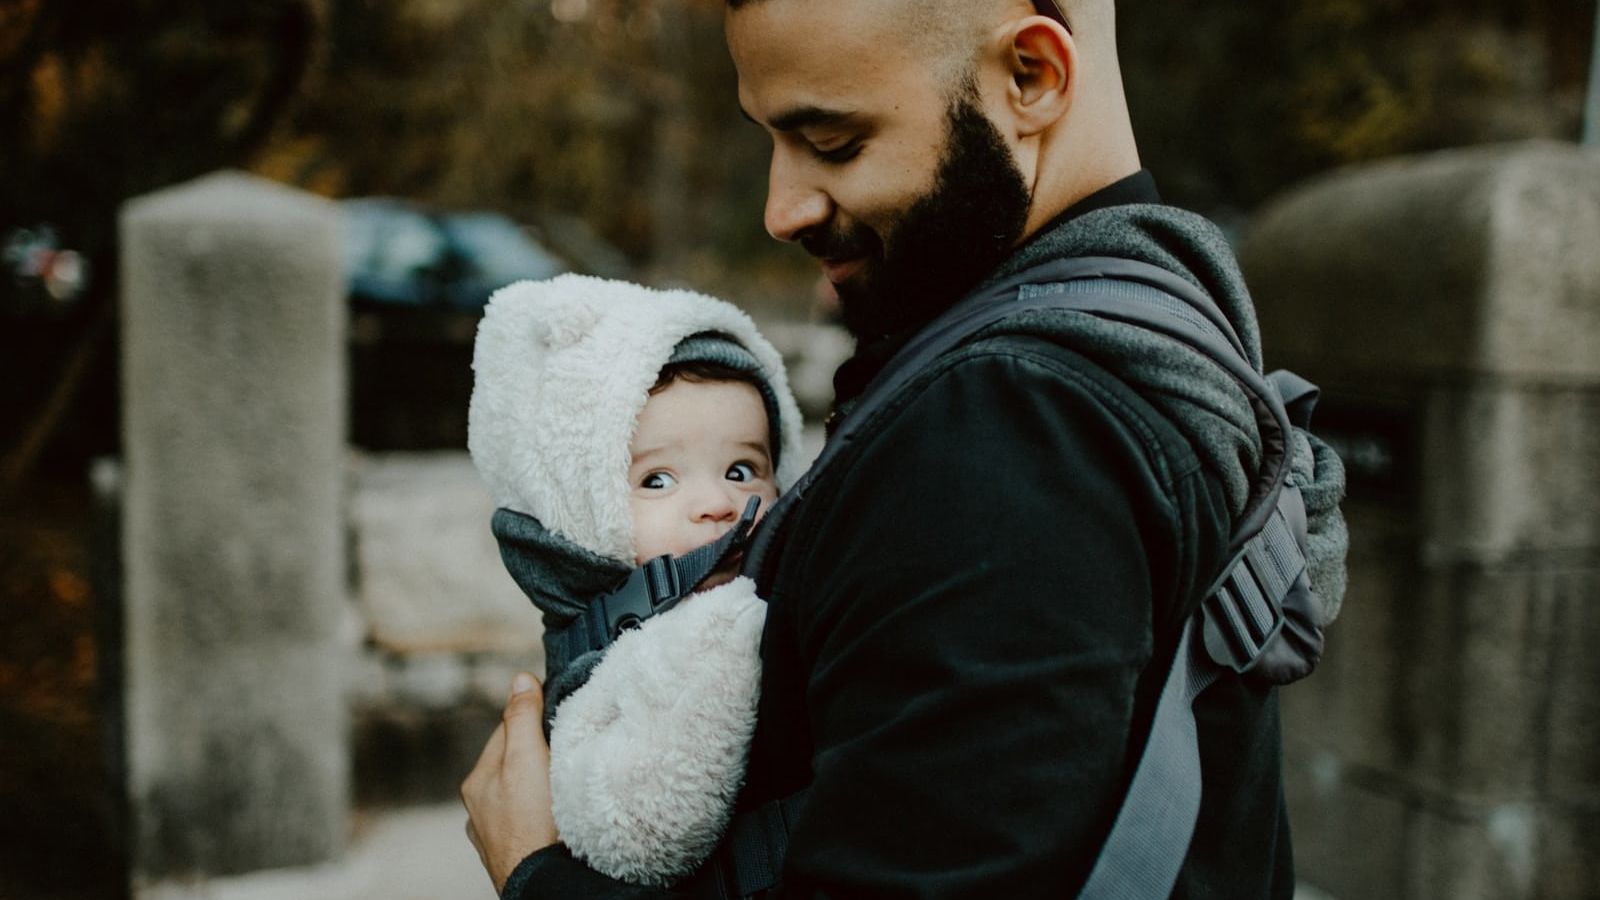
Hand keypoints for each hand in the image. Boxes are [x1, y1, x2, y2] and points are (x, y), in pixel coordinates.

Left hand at [462, 673, 560, 893]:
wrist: (544, 881)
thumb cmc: (533, 822)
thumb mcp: (527, 757)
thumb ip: (522, 717)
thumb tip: (519, 678)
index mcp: (478, 778)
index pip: (507, 729)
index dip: (534, 717)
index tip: (561, 714)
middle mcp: (479, 806)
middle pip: (513, 761)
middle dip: (537, 752)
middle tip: (568, 749)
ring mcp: (494, 832)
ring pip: (519, 793)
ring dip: (539, 785)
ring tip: (565, 784)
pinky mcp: (514, 852)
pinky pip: (527, 821)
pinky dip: (540, 814)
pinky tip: (557, 817)